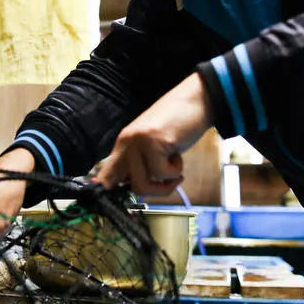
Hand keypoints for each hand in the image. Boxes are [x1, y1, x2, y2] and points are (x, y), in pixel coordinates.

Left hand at [95, 73, 213, 193]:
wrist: (198, 100)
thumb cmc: (179, 124)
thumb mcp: (154, 145)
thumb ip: (142, 163)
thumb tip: (132, 188)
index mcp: (124, 144)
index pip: (105, 173)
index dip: (105, 190)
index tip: (110, 203)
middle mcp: (126, 142)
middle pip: (125, 185)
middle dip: (151, 191)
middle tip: (168, 182)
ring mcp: (138, 141)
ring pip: (142, 184)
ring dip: (165, 184)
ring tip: (176, 167)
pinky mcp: (154, 142)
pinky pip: (162, 173)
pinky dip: (176, 171)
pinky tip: (178, 153)